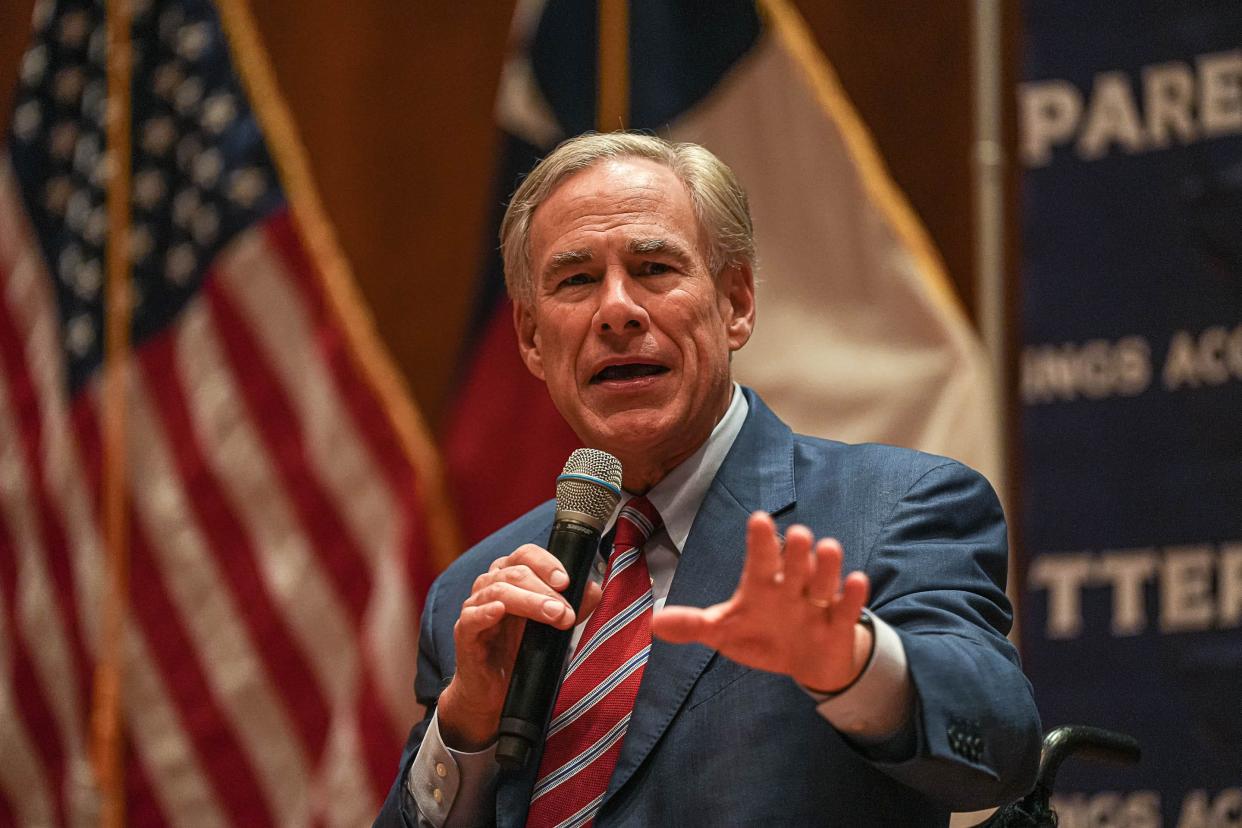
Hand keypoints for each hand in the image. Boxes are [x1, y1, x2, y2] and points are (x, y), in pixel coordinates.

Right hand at [437, 545, 602, 750]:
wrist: (494, 691)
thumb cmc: (520, 652)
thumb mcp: (552, 627)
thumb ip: (574, 606)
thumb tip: (594, 590)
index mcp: (510, 576)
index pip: (525, 555)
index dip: (546, 563)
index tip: (567, 581)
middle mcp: (489, 585)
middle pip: (516, 573)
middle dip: (546, 591)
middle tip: (567, 612)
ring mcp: (474, 607)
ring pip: (499, 591)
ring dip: (530, 602)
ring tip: (554, 616)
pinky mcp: (464, 633)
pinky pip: (471, 616)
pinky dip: (486, 611)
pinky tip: (499, 611)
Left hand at [651, 512, 870, 692]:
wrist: (806, 661)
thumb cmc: (763, 637)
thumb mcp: (725, 632)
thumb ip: (695, 626)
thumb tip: (655, 622)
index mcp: (763, 584)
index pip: (760, 559)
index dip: (761, 541)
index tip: (759, 519)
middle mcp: (792, 587)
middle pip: (795, 565)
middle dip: (797, 552)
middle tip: (797, 535)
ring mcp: (818, 603)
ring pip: (824, 581)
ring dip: (826, 566)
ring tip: (827, 547)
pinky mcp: (839, 624)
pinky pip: (848, 608)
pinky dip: (853, 596)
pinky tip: (857, 581)